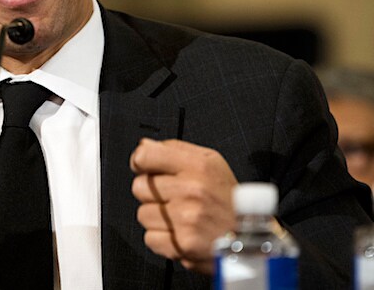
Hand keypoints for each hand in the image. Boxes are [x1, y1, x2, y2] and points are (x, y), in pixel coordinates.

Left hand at [130, 138, 236, 273]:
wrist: (251, 239)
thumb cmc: (229, 199)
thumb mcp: (210, 163)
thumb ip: (174, 149)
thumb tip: (143, 145)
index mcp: (198, 165)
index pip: (145, 156)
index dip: (139, 162)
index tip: (143, 167)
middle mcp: (192, 190)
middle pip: (139, 186)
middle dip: (152, 193)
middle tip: (172, 197)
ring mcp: (187, 218)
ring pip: (142, 214)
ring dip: (156, 217)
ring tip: (178, 217)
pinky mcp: (183, 244)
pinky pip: (149, 238)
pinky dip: (162, 239)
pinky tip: (179, 233)